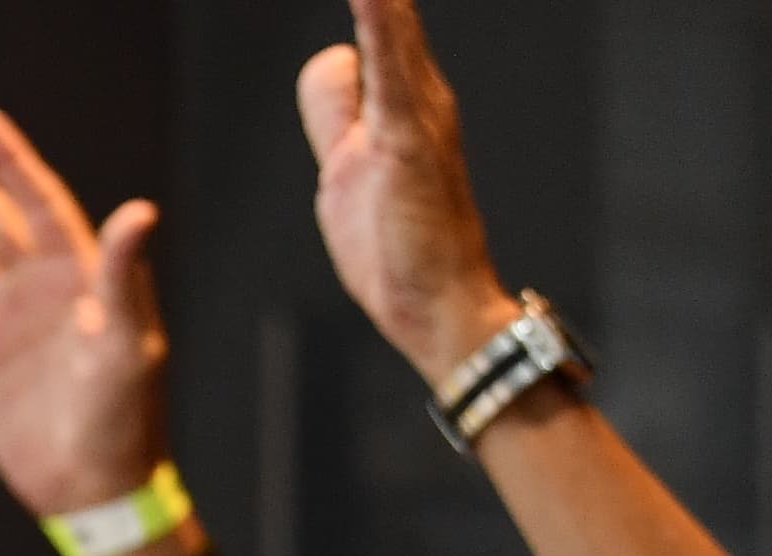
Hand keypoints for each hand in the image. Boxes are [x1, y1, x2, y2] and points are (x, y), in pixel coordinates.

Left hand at [302, 0, 519, 383]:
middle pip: (384, 7)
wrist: (440, 308)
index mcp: (395, 95)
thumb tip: (331, 67)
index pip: (371, 15)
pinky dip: (383, 22)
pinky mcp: (410, 142)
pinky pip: (393, 67)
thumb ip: (337, 113)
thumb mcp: (346, 166)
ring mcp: (416, 114)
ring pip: (391, 24)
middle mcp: (415, 91)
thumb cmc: (397, 246)